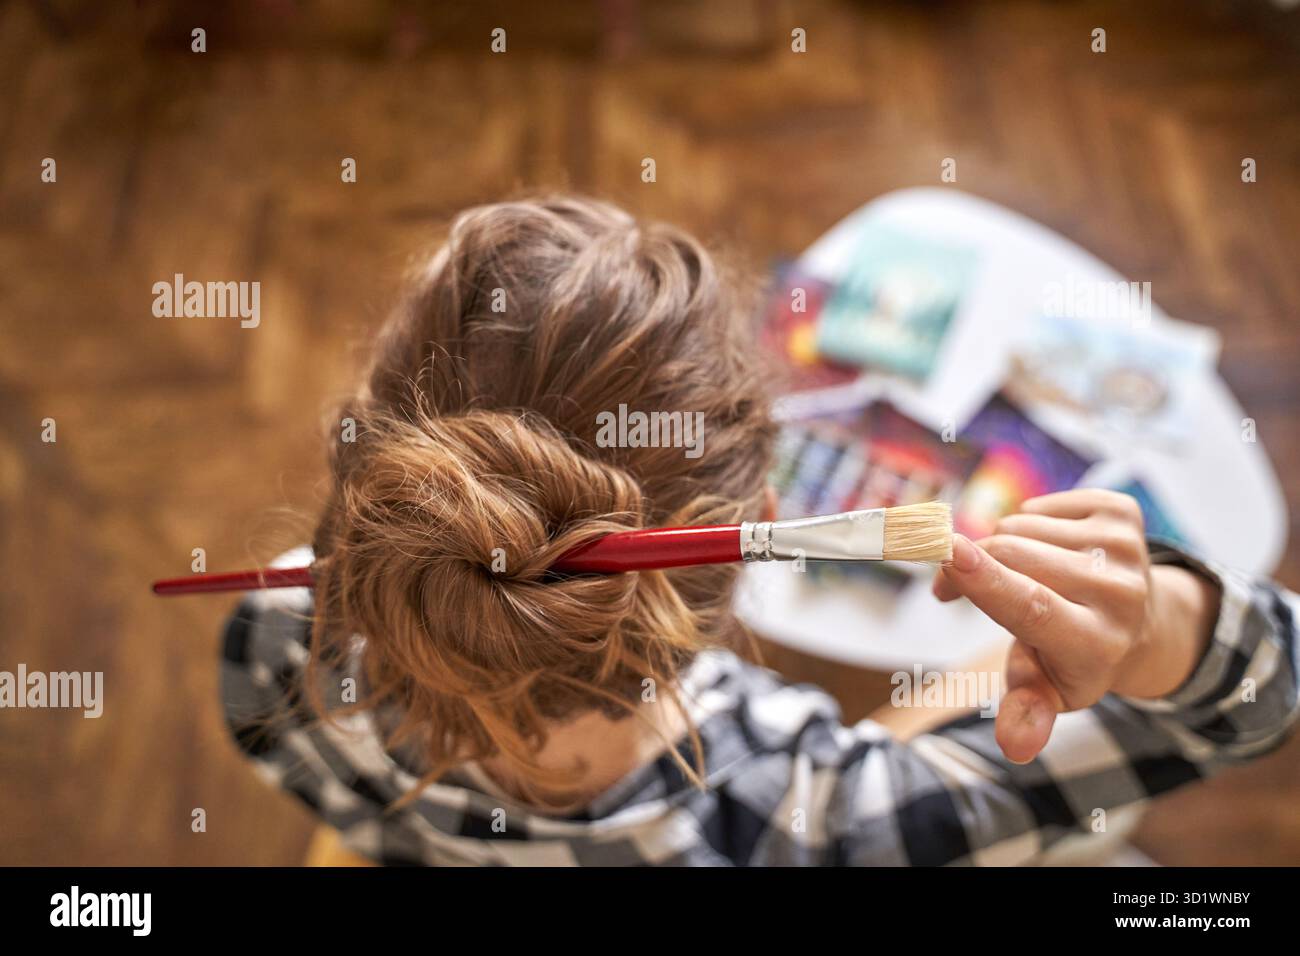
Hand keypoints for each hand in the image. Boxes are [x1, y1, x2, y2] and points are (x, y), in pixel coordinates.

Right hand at [933, 490, 1218, 762]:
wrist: (1142, 624)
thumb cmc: (1073, 659)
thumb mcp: (1049, 692)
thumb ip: (1029, 712)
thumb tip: (1015, 747)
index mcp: (1096, 644)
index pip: (1032, 608)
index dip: (987, 582)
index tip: (949, 552)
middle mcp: (1119, 593)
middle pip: (1012, 554)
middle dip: (969, 564)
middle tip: (954, 587)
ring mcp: (1127, 548)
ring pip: (1019, 524)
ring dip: (1001, 545)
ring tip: (1020, 573)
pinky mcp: (1125, 512)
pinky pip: (1040, 505)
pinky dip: (1030, 523)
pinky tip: (1049, 548)